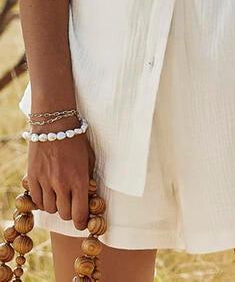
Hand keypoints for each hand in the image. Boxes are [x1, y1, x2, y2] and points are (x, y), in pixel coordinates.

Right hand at [27, 115, 95, 230]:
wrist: (55, 124)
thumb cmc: (76, 140)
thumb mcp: (88, 160)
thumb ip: (87, 179)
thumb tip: (88, 197)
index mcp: (80, 179)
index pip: (80, 213)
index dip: (81, 223)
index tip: (82, 223)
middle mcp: (62, 183)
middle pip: (65, 214)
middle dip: (70, 213)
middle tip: (71, 206)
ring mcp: (46, 181)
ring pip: (50, 209)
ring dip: (56, 205)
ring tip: (59, 195)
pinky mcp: (33, 177)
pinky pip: (37, 201)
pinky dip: (43, 200)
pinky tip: (48, 192)